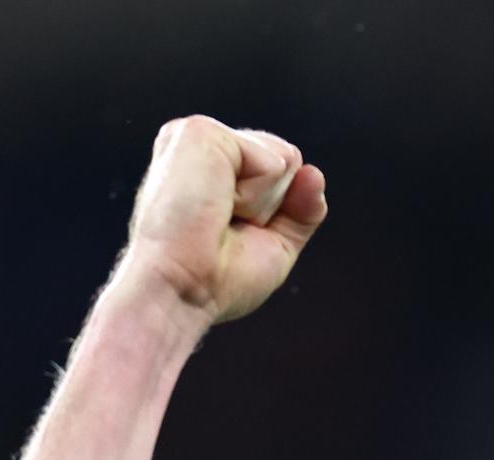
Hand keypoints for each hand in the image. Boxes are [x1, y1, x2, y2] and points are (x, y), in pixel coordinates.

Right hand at [117, 115, 327, 326]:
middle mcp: (200, 149)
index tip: (226, 242)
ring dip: (262, 204)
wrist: (179, 292)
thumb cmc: (211, 281)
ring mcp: (197, 136)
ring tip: (216, 220)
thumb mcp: (272, 245)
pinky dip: (256, 195)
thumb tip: (313, 174)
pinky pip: (272, 161)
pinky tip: (217, 207)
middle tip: (222, 232)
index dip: (271, 215)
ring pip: (283, 160)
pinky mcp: (200, 132)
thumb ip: (299, 210)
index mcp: (208, 171)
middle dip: (270, 208)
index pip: (278, 173)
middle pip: (287, 162)